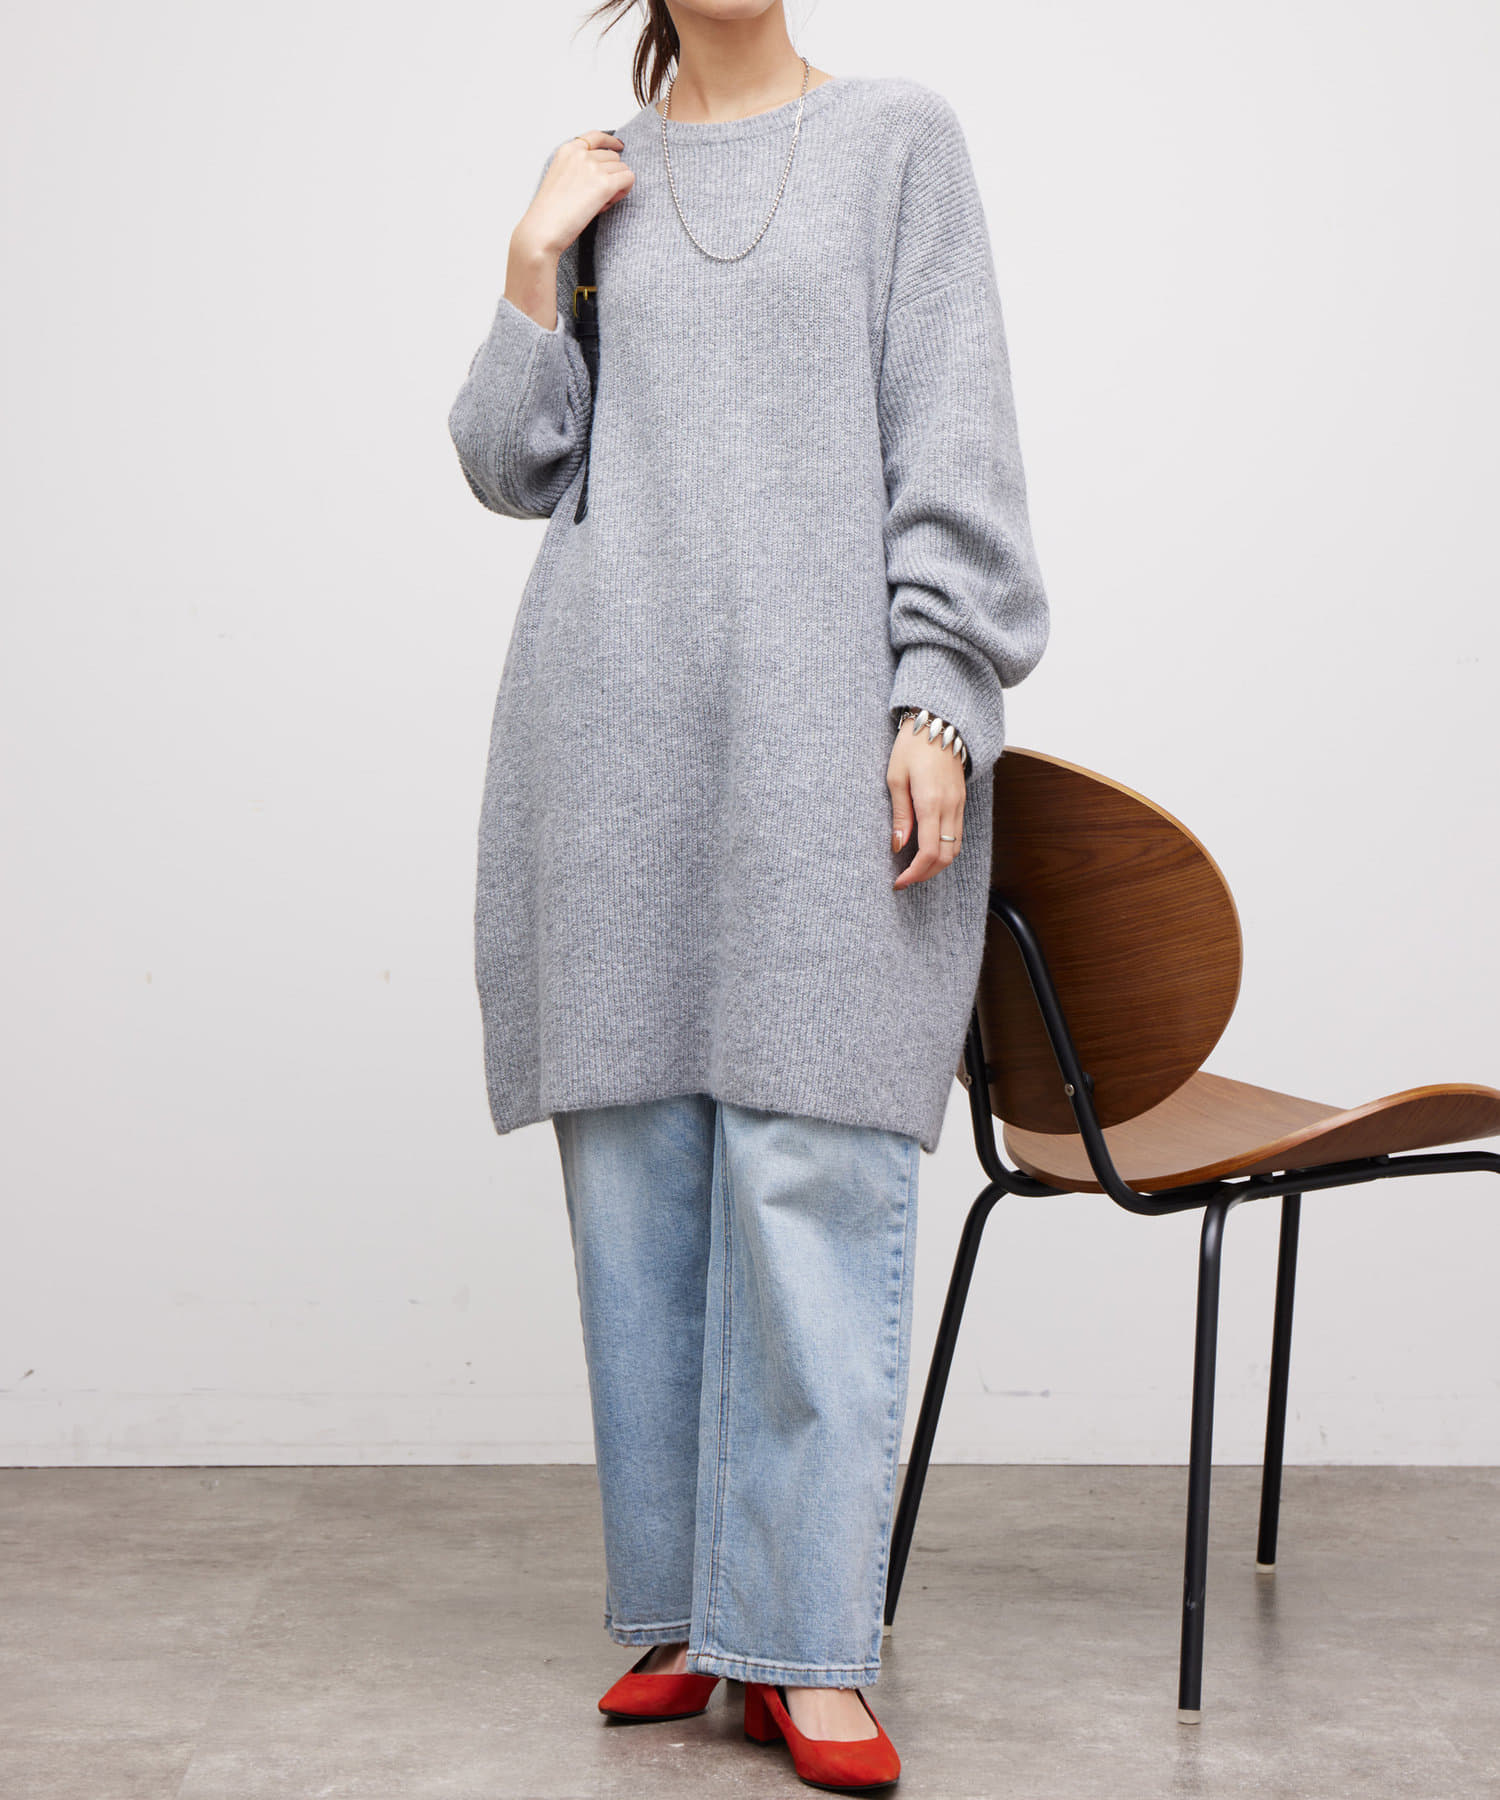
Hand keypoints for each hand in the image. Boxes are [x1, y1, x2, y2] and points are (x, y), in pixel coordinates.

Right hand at [505, 131, 634, 329]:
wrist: (543, 230)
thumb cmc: (549, 213)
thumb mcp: (560, 179)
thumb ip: (578, 169)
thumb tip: (606, 171)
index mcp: (567, 150)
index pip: (596, 136)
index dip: (611, 142)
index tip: (619, 147)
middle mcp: (581, 154)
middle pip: (613, 156)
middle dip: (612, 174)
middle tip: (600, 196)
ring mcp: (593, 167)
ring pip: (622, 168)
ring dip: (617, 185)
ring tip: (599, 203)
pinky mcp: (604, 184)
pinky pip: (628, 179)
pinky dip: (624, 191)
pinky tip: (609, 203)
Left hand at [888, 721, 965, 889]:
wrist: (938, 722)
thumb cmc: (912, 746)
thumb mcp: (895, 778)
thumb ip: (900, 815)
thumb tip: (899, 846)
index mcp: (931, 802)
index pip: (929, 852)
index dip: (915, 873)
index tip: (899, 882)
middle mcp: (950, 807)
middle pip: (946, 857)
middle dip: (926, 874)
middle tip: (905, 880)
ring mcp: (959, 804)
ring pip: (956, 849)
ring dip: (937, 865)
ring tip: (915, 869)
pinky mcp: (961, 800)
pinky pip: (958, 835)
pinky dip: (945, 850)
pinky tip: (928, 851)